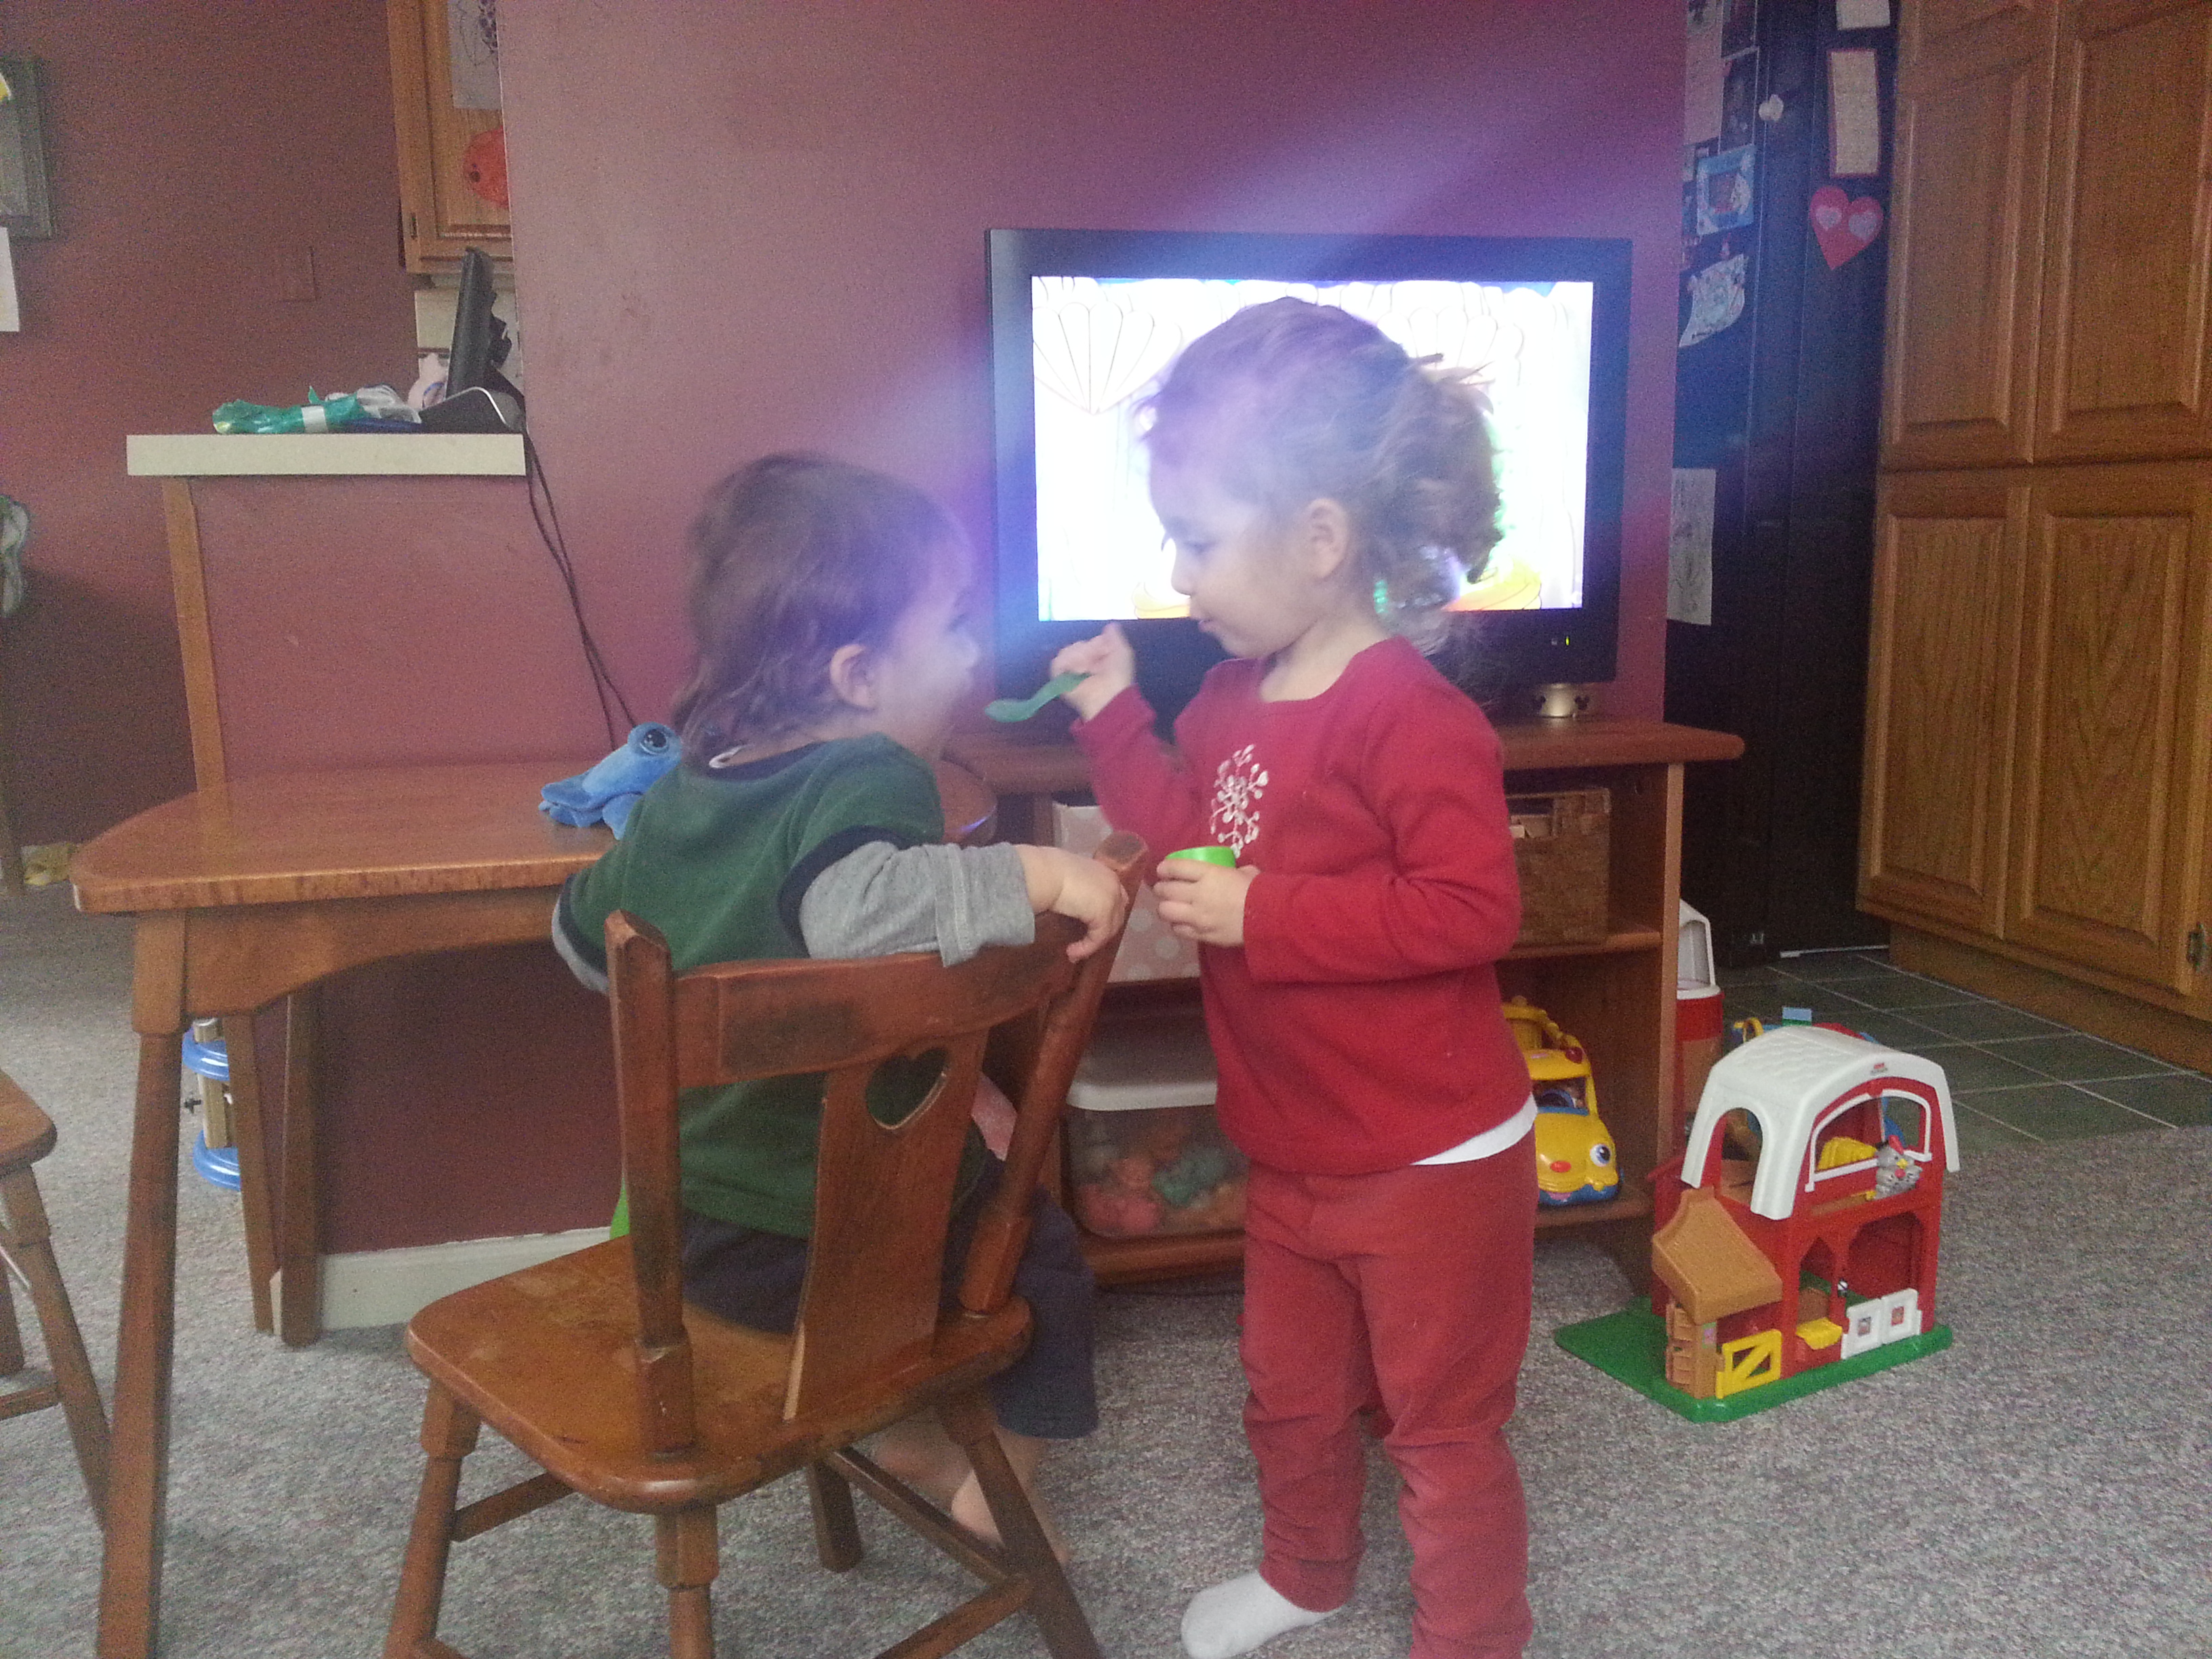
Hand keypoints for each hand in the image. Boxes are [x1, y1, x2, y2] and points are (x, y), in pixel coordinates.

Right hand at [1015, 845, 1131, 959]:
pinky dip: (1085, 948)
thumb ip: (1077, 887)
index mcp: (1105, 872)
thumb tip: (1070, 902)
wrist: (1044, 873)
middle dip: (1103, 930)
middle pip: (1116, 914)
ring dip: (1093, 943)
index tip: (1091, 926)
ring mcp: (1112, 899)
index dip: (1107, 914)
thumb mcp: (1068, 877)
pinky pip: (1098, 938)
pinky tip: (1071, 952)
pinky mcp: (1104, 915)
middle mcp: (1113, 884)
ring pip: (1109, 929)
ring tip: (1074, 952)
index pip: (1115, 897)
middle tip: (1086, 943)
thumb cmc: (1047, 871)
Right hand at [1050, 624, 1134, 720]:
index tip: (1103, 649)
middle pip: (1076, 645)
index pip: (1088, 642)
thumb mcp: (1122, 652)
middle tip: (1094, 662)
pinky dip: (1066, 662)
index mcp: (1096, 659)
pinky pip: (1057, 662)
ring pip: (1066, 651)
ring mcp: (1070, 672)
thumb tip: (1110, 625)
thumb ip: (1115, 637)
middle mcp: (1082, 664)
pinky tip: (1077, 669)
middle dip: (1086, 650)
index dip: (1095, 644)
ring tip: (1085, 668)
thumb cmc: (1118, 675)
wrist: (1108, 695)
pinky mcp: (1060, 679)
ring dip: (1077, 656)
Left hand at [1154, 856, 1255, 947]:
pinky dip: (1177, 925)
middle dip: (1161, 888)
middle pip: (1165, 890)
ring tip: (1170, 906)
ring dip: (1165, 907)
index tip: (1163, 869)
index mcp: (1208, 874)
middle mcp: (1198, 894)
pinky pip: (1179, 930)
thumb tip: (1231, 872)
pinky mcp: (1201, 934)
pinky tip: (1182, 922)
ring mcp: (1197, 917)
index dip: (1164, 868)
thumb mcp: (1246, 872)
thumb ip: (1232, 871)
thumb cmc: (1260, 890)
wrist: (1270, 918)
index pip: (1175, 868)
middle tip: (1163, 889)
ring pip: (1166, 911)